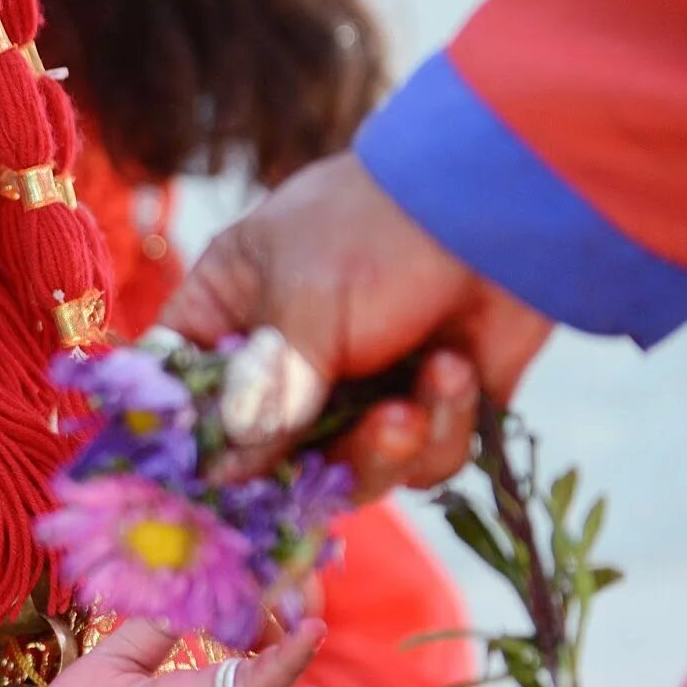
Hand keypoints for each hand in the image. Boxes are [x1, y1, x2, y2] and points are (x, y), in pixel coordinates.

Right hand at [162, 151, 551, 497]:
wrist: (508, 206)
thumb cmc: (381, 226)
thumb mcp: (306, 300)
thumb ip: (267, 391)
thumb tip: (222, 473)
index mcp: (230, 315)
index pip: (178, 390)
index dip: (184, 441)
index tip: (201, 480)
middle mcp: (284, 366)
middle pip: (264, 461)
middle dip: (315, 462)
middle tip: (360, 434)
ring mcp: (355, 394)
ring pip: (345, 475)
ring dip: (383, 449)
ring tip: (413, 404)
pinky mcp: (425, 413)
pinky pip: (418, 464)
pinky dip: (442, 425)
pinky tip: (457, 367)